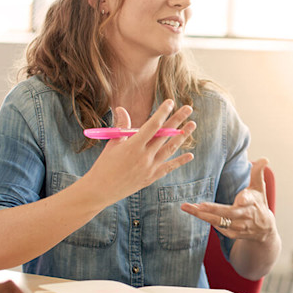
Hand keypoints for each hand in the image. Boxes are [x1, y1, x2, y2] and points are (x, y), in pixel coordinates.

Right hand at [82, 100, 196, 206]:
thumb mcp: (112, 143)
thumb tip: (122, 108)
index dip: (162, 113)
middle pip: (165, 134)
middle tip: (188, 108)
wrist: (100, 191)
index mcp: (133, 146)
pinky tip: (190, 155)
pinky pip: (169, 167)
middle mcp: (144, 156)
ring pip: (170, 149)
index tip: (170, 102)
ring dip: (182, 136)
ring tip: (192, 125)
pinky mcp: (151, 177)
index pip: (152, 125)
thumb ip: (121, 126)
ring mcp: (150, 168)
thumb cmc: (104, 165)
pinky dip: (180, 161)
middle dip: (177, 120)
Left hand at [181, 157, 276, 242]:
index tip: (241, 199)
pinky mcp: (233, 234)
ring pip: (218, 221)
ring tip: (187, 207)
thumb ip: (258, 173)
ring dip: (202, 215)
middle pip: (228, 213)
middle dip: (212, 209)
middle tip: (198, 204)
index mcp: (252, 202)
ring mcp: (239, 226)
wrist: (264, 229)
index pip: (250, 200)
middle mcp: (245, 216)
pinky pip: (218, 227)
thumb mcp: (260, 188)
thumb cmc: (259, 203)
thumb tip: (264, 159)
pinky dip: (207, 220)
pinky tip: (196, 212)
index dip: (246, 199)